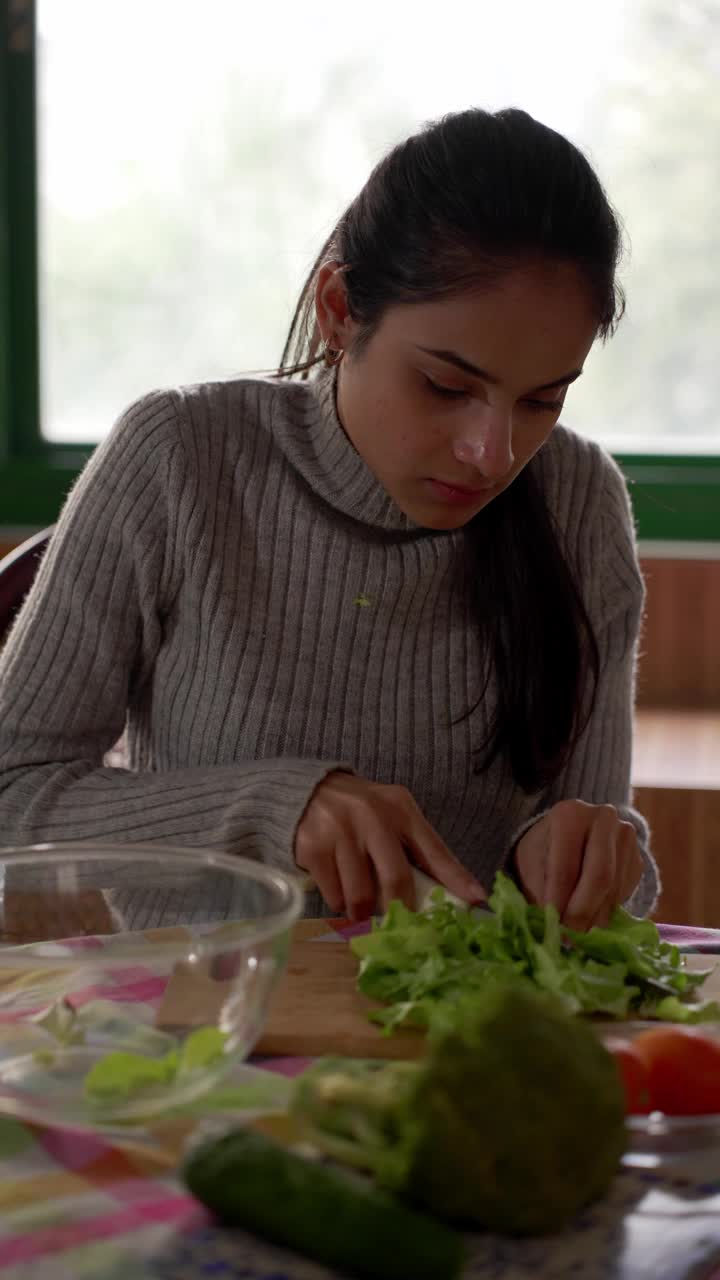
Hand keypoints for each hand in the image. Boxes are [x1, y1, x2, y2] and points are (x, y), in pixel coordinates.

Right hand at [295, 772, 486, 919]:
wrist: (305, 792)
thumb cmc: (359, 813)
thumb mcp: (391, 817)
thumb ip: (414, 849)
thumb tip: (447, 896)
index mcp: (400, 809)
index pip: (434, 850)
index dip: (457, 879)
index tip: (477, 901)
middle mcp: (372, 816)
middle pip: (396, 879)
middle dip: (401, 909)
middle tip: (400, 922)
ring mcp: (340, 831)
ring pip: (361, 896)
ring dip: (363, 911)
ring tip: (360, 903)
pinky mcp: (313, 847)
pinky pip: (335, 896)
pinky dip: (339, 902)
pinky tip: (337, 886)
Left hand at [511, 799, 643, 930]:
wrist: (572, 837)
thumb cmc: (544, 851)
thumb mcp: (531, 864)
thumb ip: (537, 890)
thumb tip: (546, 925)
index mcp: (570, 814)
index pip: (565, 865)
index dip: (558, 900)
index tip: (550, 927)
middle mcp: (604, 819)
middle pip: (599, 876)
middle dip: (582, 913)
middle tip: (568, 940)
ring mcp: (626, 838)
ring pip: (614, 889)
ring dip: (595, 920)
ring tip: (576, 939)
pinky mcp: (637, 860)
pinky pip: (624, 894)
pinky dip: (606, 915)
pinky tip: (591, 925)